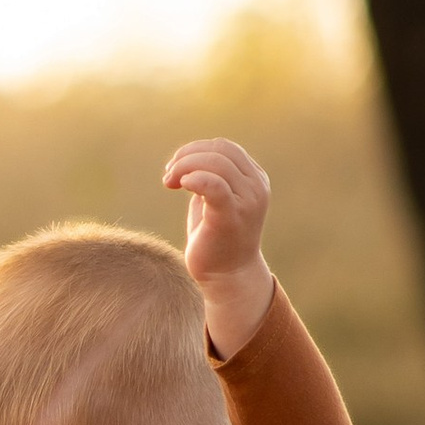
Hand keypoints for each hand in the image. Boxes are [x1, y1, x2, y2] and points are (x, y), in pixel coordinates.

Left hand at [163, 135, 272, 355]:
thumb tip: (188, 158)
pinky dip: (194, 178)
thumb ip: (210, 177)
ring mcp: (248, 201)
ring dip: (184, 167)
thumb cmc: (216, 239)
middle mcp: (256, 187)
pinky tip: (180, 186)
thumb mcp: (215, 201)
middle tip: (168, 177)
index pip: (225, 147)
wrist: (227, 277)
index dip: (195, 150)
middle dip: (186, 157)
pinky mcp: (232, 215)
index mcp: (254, 179)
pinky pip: (214, 185)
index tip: (174, 168)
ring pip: (215, 163)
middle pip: (219, 151)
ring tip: (169, 183)